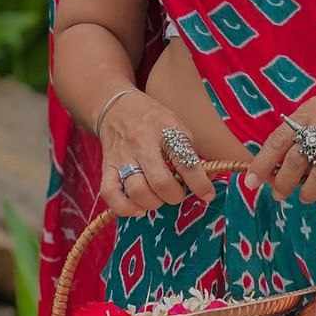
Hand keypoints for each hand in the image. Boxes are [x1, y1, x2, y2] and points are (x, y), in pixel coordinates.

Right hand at [98, 90, 216, 218]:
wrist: (117, 107)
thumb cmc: (153, 119)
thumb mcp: (176, 124)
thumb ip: (188, 150)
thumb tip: (204, 179)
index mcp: (166, 130)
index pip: (185, 161)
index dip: (200, 183)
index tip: (208, 195)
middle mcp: (143, 144)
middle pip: (160, 182)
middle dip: (174, 196)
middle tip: (177, 193)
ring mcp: (122, 157)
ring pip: (137, 191)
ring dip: (153, 203)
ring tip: (159, 197)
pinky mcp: (107, 167)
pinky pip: (111, 195)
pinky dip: (125, 208)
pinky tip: (138, 207)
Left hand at [243, 96, 315, 213]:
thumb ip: (296, 141)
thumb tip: (269, 171)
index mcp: (310, 111)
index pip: (279, 137)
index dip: (262, 161)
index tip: (251, 181)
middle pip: (296, 157)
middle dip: (283, 181)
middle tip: (279, 194)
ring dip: (308, 192)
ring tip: (306, 198)